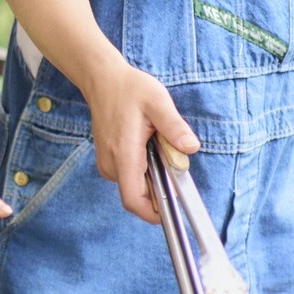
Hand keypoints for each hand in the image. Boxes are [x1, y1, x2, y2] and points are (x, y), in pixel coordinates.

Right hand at [82, 61, 197, 223]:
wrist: (103, 81)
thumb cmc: (130, 90)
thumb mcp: (158, 101)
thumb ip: (174, 127)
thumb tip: (191, 148)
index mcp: (124, 154)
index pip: (134, 200)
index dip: (154, 212)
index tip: (174, 205)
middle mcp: (112, 164)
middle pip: (139, 195)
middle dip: (160, 185)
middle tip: (168, 154)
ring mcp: (108, 165)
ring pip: (135, 186)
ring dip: (152, 176)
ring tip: (156, 144)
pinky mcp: (109, 162)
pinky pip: (130, 177)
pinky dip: (144, 169)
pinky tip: (147, 145)